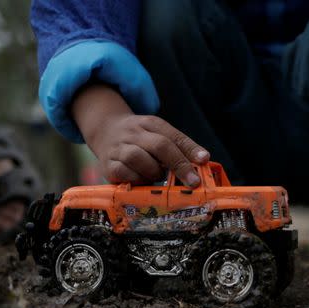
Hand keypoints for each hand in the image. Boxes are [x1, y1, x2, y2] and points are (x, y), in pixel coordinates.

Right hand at [72, 84, 209, 185]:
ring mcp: (119, 148)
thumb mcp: (158, 134)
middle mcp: (134, 133)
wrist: (104, 130)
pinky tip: (141, 181)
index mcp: (150, 124)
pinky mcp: (108, 165)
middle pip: (159, 145)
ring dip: (153, 171)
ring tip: (158, 176)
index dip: (190, 149)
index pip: (173, 135)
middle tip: (193, 181)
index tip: (204, 160)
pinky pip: (123, 173)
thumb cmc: (140, 139)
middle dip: (179, 164)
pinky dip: (136, 179)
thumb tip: (203, 161)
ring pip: (137, 157)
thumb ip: (179, 147)